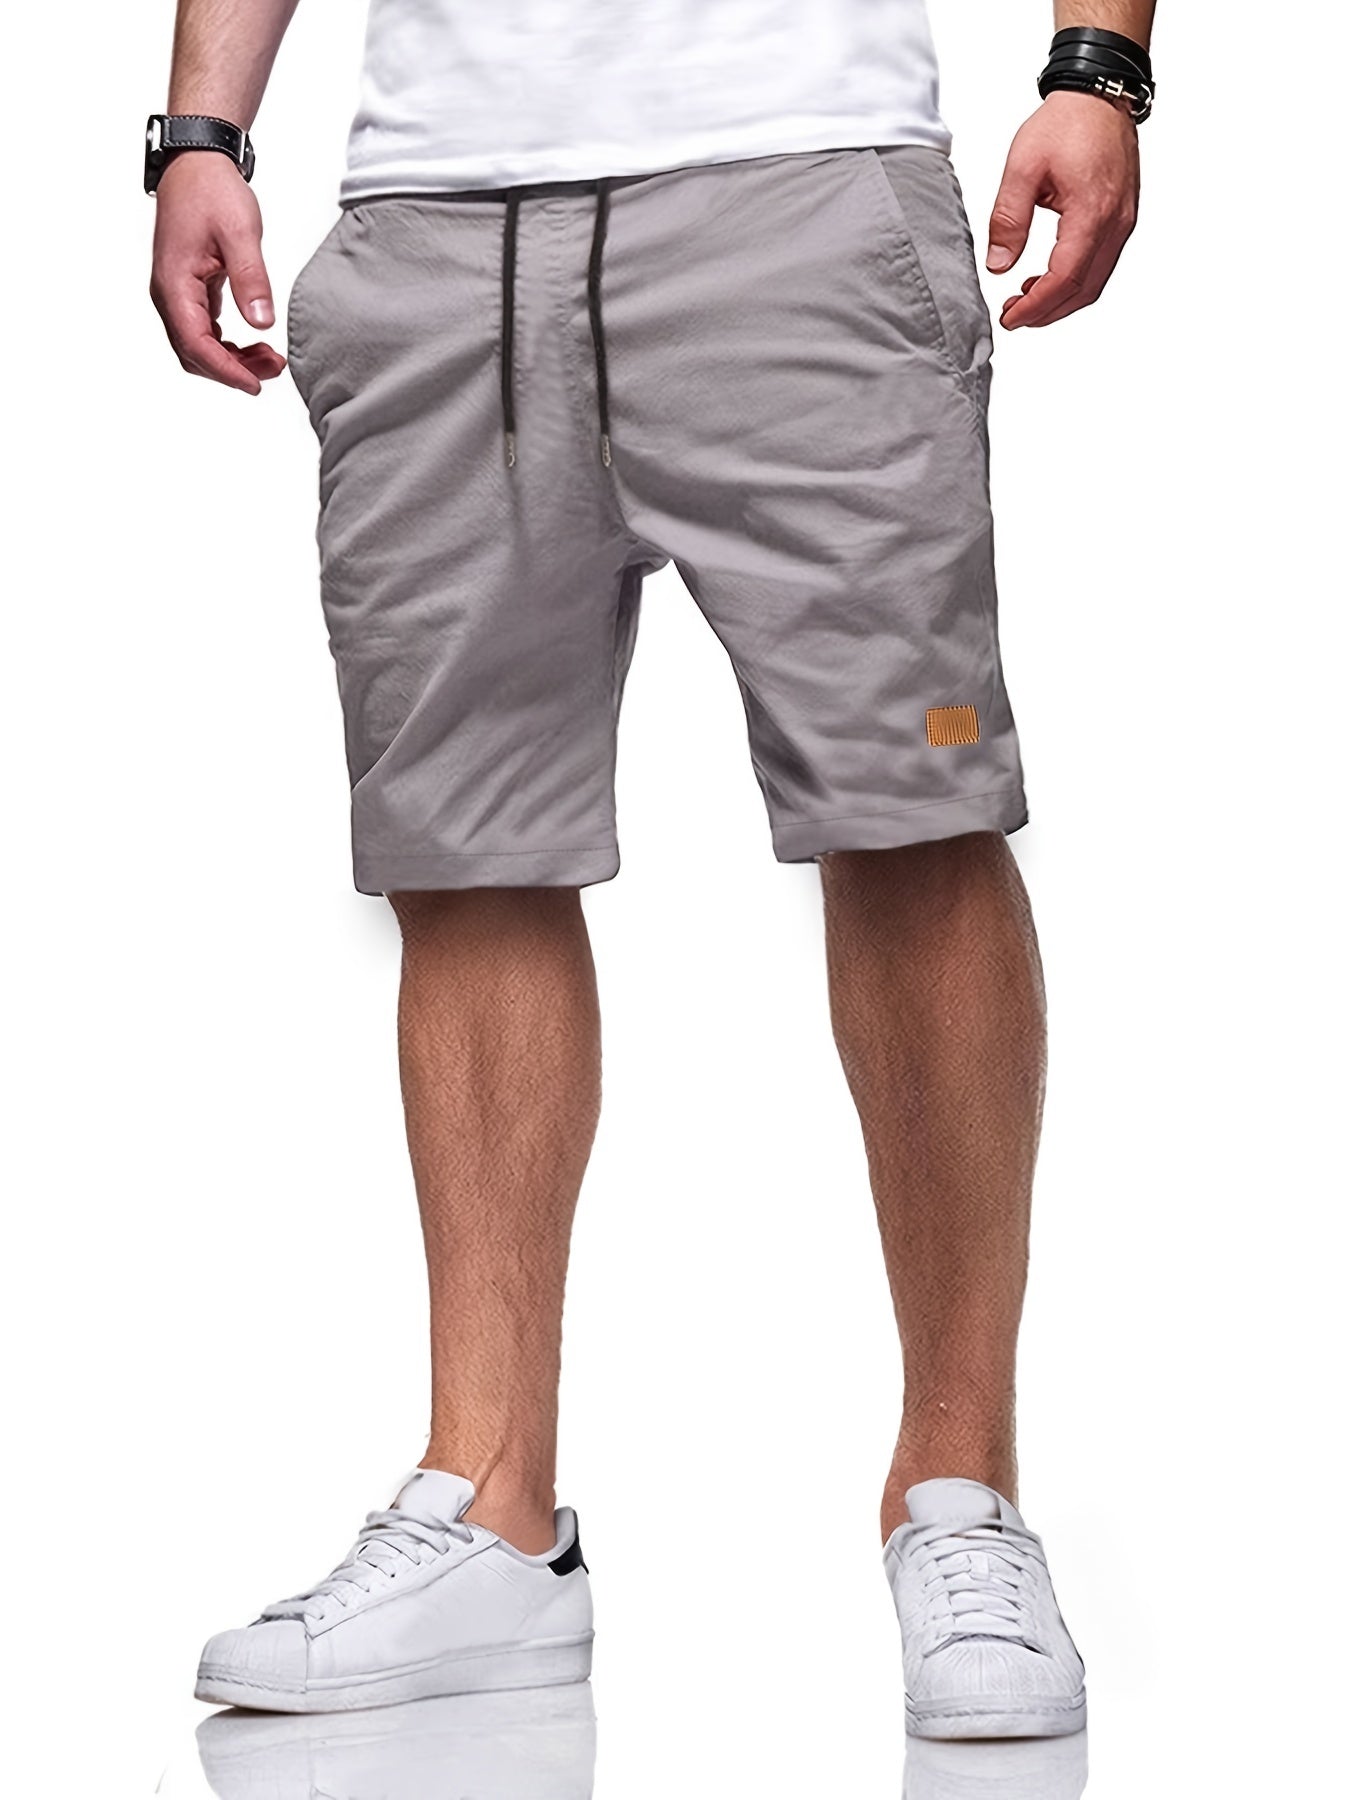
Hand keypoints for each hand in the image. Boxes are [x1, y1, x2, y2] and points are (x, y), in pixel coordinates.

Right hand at [149, 154, 287, 392]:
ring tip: (270, 358)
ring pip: (198, 346)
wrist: (197, 164)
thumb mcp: (240, 233)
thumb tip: (262, 324)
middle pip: (194, 354)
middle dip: (232, 370)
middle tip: (274, 368)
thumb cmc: (213, 191)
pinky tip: (255, 343)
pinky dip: (227, 346)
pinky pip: (202, 331)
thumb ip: (251, 279)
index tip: (256, 385)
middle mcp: (168, 294)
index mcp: (174, 284)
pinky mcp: (188, 290)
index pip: (195, 345)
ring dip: (232, 360)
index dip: (226, 371)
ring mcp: (176, 294)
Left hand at [986, 90, 1139, 329]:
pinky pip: (1101, 264)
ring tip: (1025, 298)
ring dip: (1061, 299)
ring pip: (1095, 282)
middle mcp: (1116, 223)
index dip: (1035, 306)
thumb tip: (997, 265)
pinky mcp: (1123, 218)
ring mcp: (1124, 222)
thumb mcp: (1022, 167)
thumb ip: (1008, 219)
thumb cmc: (1066, 122)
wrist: (1100, 94)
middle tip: (1014, 315)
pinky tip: (1048, 276)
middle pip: (1083, 291)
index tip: (1010, 318)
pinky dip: (1074, 280)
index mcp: (1092, 212)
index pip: (1064, 278)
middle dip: (1047, 311)